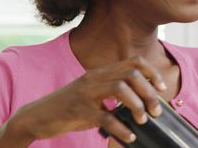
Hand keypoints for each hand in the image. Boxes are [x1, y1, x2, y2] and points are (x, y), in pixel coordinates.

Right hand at [5, 55, 166, 143]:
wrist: (36, 117)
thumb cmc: (69, 108)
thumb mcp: (92, 94)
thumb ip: (113, 93)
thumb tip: (143, 103)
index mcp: (100, 72)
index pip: (134, 62)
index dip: (152, 73)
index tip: (161, 88)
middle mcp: (94, 77)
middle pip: (131, 74)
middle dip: (149, 92)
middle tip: (156, 110)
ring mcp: (85, 93)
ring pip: (121, 89)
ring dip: (137, 105)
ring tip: (143, 120)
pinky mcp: (78, 111)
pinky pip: (106, 117)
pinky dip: (121, 128)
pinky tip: (128, 136)